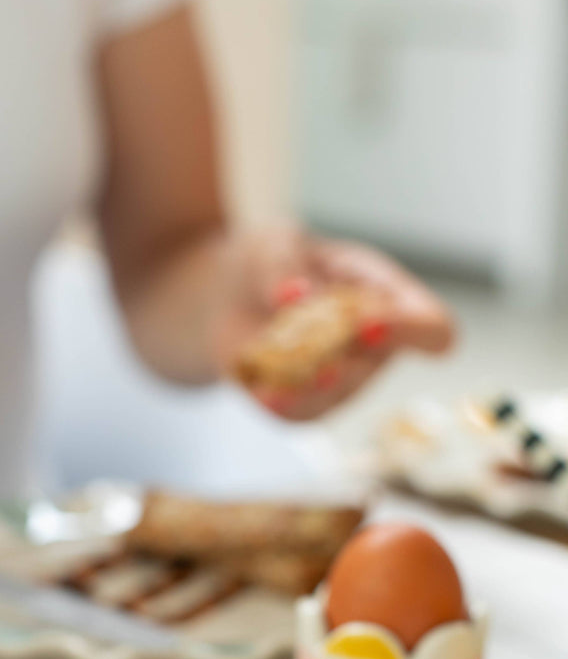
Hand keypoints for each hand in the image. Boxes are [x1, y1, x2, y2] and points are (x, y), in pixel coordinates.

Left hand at [210, 227, 454, 420]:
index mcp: (386, 298)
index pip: (430, 326)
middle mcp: (371, 346)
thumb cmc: (271, 259)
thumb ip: (284, 268)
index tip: (376, 325)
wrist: (228, 291)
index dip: (416, 332)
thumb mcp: (274, 245)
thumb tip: (294, 295)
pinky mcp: (301, 405)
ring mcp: (339, 381)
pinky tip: (263, 394)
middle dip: (347, 362)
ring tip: (280, 388)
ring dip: (310, 392)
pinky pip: (297, 414)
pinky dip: (280, 404)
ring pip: (335, 397)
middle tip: (322, 360)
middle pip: (374, 366)